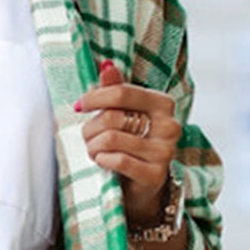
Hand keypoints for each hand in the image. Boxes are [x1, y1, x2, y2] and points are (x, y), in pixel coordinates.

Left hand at [75, 60, 181, 220]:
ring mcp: (165, 152)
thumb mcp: (123, 114)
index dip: (95, 97)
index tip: (79, 105)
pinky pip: (117, 160)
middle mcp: (169, 126)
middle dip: (91, 128)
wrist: (141, 184)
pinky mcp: (155, 174)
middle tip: (88, 137)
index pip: (122, 92)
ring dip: (93, 146)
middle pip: (113, 117)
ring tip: (94, 151)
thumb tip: (106, 65)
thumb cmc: (129, 143)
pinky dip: (102, 160)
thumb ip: (116, 89)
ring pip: (110, 139)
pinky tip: (102, 161)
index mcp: (162, 104)